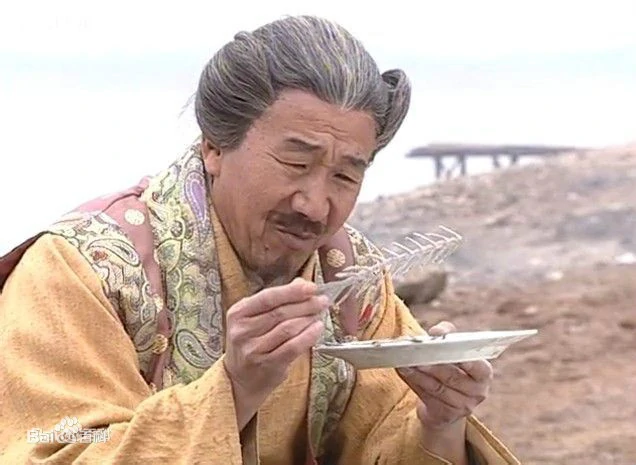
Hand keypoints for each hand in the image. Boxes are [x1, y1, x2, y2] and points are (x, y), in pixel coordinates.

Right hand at [223, 277, 327, 428]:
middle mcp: (242, 331)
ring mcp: (253, 349)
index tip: (312, 287)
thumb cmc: (251, 343)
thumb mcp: (254, 318)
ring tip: (320, 314)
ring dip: (308, 319)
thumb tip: (301, 283)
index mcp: (238, 313)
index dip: (292, 291)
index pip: (268, 297)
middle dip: (305, 304)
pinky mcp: (267, 365)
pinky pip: (293, 347)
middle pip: (280, 312)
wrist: (239, 379)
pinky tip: (317, 329)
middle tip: (322, 300)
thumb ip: (275, 300)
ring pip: (288, 328)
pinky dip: (308, 336)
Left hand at [397, 321, 492, 429]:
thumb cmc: (451, 367)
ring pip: (436, 388)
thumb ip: (447, 334)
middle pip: (452, 377)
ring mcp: (462, 407)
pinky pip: (426, 397)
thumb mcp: (454, 349)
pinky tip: (403, 372)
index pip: (478, 367)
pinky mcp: (445, 415)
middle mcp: (477, 392)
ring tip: (404, 363)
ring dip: (417, 374)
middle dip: (432, 364)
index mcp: (483, 373)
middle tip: (415, 354)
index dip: (464, 359)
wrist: (446, 401)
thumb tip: (436, 332)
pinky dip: (413, 382)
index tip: (446, 348)